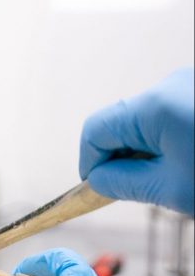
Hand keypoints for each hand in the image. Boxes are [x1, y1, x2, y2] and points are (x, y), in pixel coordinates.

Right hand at [80, 68, 194, 216]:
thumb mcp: (172, 189)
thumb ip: (123, 183)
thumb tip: (97, 180)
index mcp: (155, 106)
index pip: (95, 130)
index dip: (90, 162)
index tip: (98, 188)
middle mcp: (169, 85)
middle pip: (119, 123)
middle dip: (120, 157)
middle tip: (140, 189)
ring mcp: (187, 85)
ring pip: (144, 121)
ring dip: (146, 150)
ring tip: (173, 176)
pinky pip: (168, 115)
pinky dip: (167, 139)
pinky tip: (186, 160)